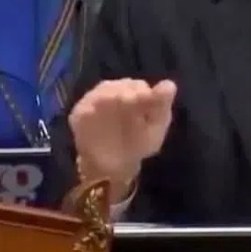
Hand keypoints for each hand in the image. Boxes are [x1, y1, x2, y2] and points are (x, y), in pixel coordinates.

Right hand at [69, 78, 176, 199]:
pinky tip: (92, 114)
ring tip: (114, 104)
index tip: (146, 97)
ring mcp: (96, 101)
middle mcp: (115, 92)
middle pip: (119, 86)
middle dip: (125, 92)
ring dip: (107, 96)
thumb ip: (161, 106)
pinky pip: (82, 108)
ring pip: (100, 92)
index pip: (139, 87)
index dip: (142, 91)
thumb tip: (170, 84)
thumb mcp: (155, 129)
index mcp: (136, 93)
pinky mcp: (80, 114)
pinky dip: (87, 109)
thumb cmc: (138, 144)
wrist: (114, 167)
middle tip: (130, 101)